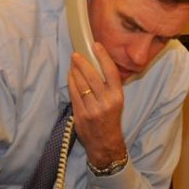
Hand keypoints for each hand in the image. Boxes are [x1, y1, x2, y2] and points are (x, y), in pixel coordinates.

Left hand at [69, 43, 125, 167]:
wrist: (105, 143)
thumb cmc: (111, 119)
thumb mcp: (116, 102)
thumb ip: (109, 86)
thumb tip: (98, 64)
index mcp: (117, 97)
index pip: (110, 72)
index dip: (103, 57)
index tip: (95, 45)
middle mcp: (106, 102)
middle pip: (92, 76)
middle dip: (82, 62)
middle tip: (76, 54)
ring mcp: (92, 109)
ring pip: (81, 84)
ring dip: (75, 71)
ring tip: (73, 63)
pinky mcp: (81, 115)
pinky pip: (74, 94)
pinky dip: (71, 83)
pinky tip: (70, 76)